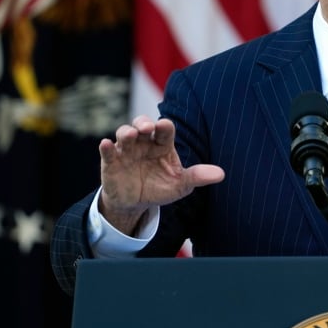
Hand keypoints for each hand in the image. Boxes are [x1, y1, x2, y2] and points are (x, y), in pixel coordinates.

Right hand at [98, 115, 224, 233]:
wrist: (137, 204)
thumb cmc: (161, 188)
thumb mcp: (181, 185)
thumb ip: (197, 176)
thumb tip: (221, 174)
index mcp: (162, 144)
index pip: (164, 129)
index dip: (164, 126)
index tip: (164, 126)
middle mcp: (144, 143)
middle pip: (142, 124)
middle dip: (144, 123)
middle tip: (147, 128)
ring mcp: (126, 151)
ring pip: (124, 133)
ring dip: (126, 132)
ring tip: (130, 135)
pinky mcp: (111, 162)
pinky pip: (107, 151)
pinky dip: (106, 147)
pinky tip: (105, 144)